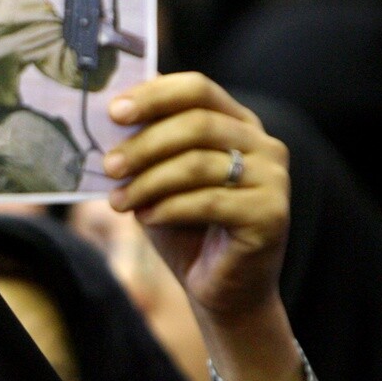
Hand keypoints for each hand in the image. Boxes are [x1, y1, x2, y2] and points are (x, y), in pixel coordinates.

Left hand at [102, 73, 299, 380]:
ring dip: (148, 182)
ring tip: (118, 201)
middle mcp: (264, 144)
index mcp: (237, 124)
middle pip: (196, 124)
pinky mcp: (271, 214)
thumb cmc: (187, 229)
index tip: (114, 112)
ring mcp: (273, 178)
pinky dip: (168, 208)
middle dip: (144, 144)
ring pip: (198, 164)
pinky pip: (209, 201)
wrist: (223, 291)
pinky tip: (146, 218)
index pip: (197, 89)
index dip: (154, 95)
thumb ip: (145, 146)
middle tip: (107, 165)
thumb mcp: (159, 180)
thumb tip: (110, 115)